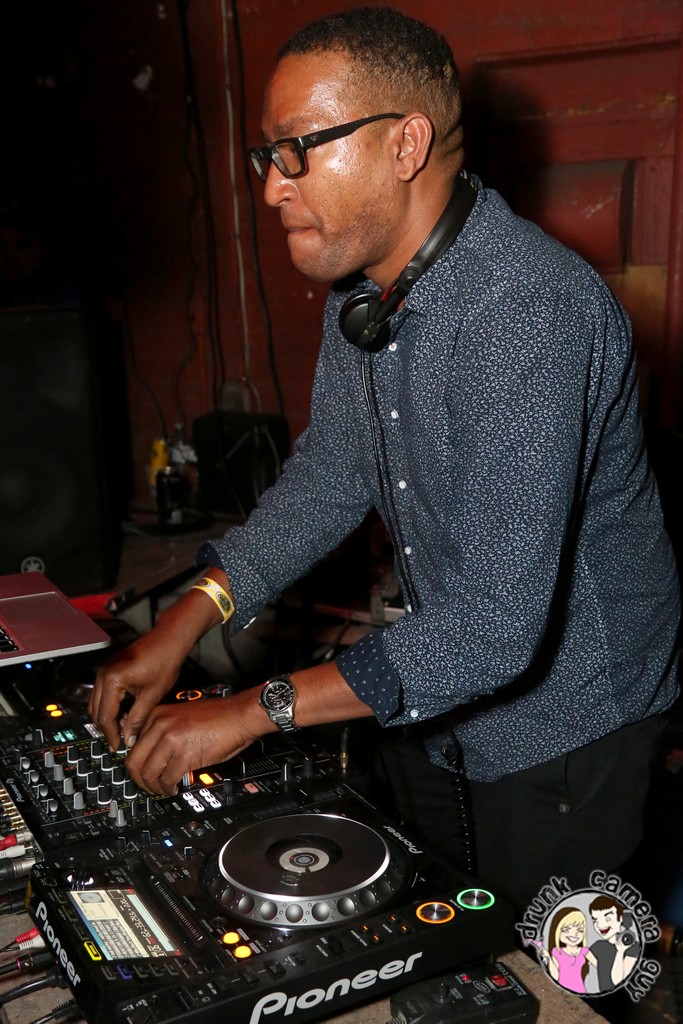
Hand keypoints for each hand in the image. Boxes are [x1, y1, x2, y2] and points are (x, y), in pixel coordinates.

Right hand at [88, 628, 187, 751]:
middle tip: (120, 741)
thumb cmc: (164, 660)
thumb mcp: (153, 695)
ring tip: (124, 729)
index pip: (104, 716)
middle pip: (96, 711)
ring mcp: (104, 670)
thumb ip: (138, 719)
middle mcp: (103, 673)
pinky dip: (110, 706)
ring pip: (97, 703)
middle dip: (107, 727)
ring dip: (108, 717)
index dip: (110, 734)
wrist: (169, 639)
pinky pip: (102, 693)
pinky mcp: (109, 669)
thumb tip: (129, 739)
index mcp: (111, 679)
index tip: (117, 747)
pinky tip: (125, 714)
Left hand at [123, 691, 262, 794]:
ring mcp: (171, 739)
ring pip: (149, 773)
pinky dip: (169, 788)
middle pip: (135, 761)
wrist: (239, 715)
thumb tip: (153, 753)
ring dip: (154, 787)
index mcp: (157, 714)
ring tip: (163, 789)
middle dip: (140, 780)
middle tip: (148, 787)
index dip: (137, 764)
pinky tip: (174, 788)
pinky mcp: (185, 754)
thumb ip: (164, 730)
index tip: (142, 773)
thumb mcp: (181, 716)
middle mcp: (160, 725)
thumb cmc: (218, 716)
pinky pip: (168, 778)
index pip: (133, 745)